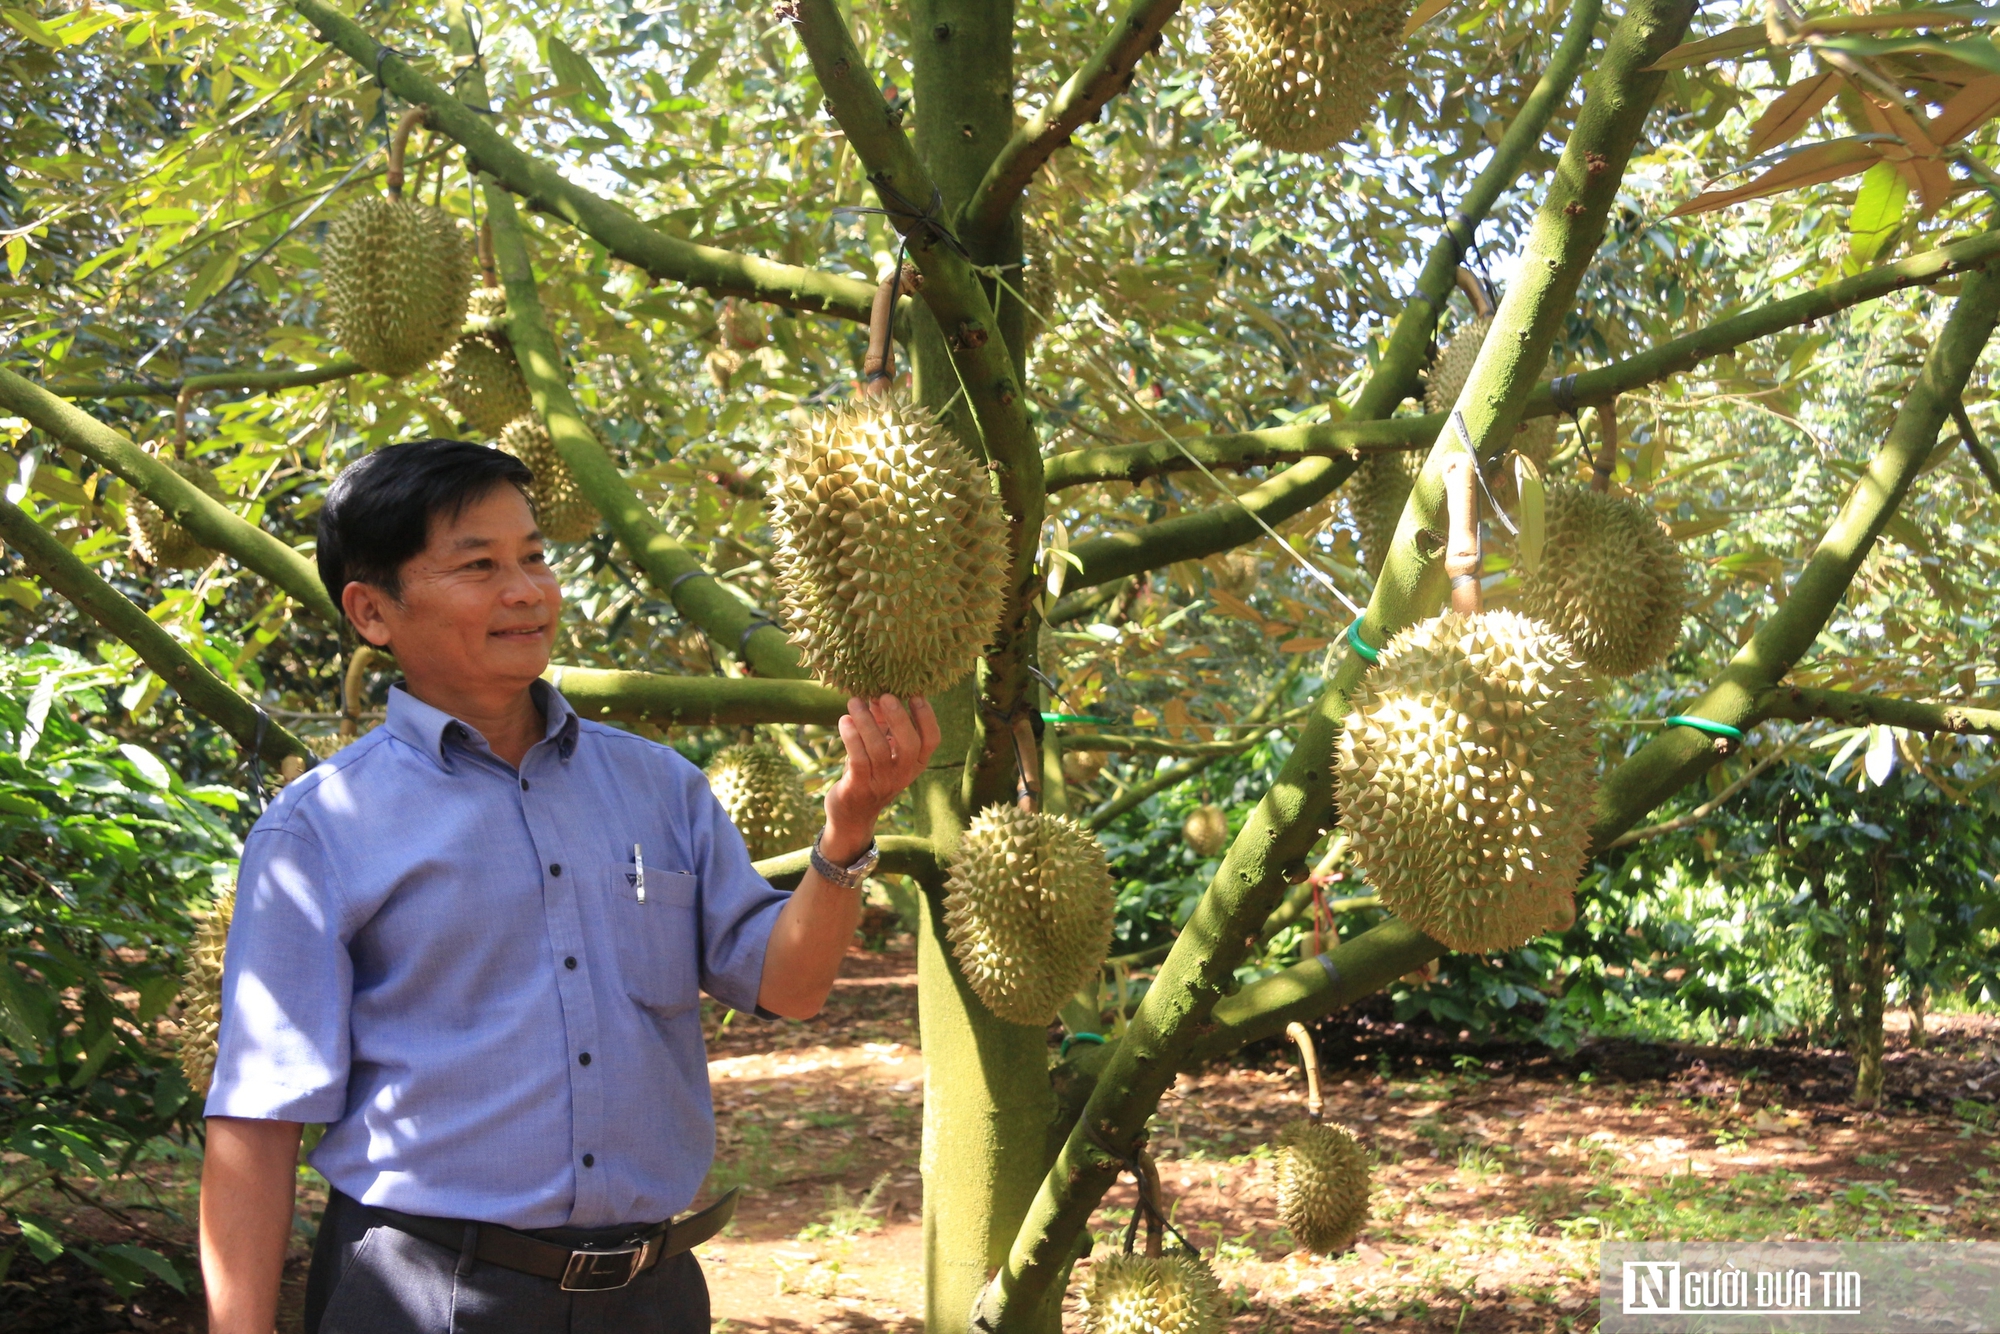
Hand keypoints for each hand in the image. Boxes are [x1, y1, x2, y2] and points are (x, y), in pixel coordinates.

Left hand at [822, 695, 941, 862]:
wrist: (852, 814)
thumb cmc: (870, 773)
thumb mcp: (882, 748)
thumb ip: (883, 722)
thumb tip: (877, 693)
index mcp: (915, 763)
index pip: (931, 740)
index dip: (926, 717)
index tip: (915, 694)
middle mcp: (903, 774)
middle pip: (910, 744)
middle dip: (898, 717)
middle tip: (885, 695)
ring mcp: (882, 782)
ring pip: (878, 749)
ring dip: (866, 721)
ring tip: (854, 701)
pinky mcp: (859, 787)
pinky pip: (858, 759)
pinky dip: (851, 737)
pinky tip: (844, 721)